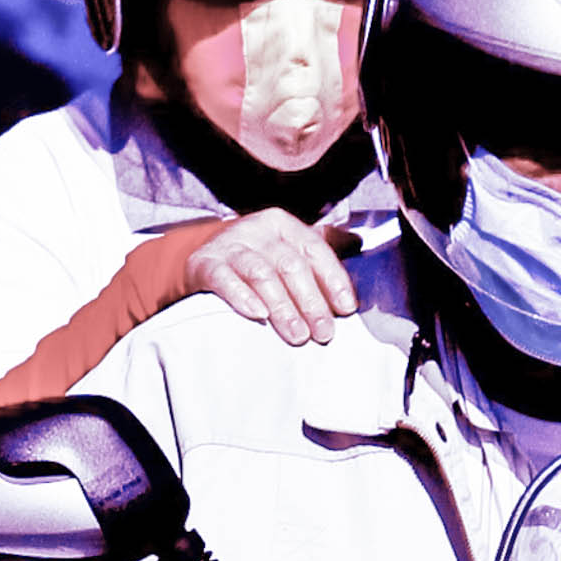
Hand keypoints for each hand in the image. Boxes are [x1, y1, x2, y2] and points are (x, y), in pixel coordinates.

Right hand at [184, 208, 359, 345]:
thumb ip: (319, 251)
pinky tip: (258, 315)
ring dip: (283, 308)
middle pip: (291, 265)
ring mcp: (229, 246)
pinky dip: (242, 297)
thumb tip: (359, 243)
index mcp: (283, 224)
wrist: (202, 260)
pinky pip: (225, 279)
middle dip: (311, 302)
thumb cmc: (256, 258)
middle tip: (324, 333)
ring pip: (262, 274)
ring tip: (298, 335)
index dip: (333, 279)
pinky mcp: (205, 264)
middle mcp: (257, 230)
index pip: (315, 250)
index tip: (347, 309)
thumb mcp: (286, 248)